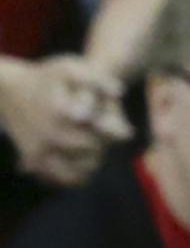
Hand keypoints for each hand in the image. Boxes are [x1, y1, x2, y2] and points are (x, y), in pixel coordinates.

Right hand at [0, 53, 130, 187]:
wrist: (8, 90)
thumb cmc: (45, 77)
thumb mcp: (70, 68)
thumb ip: (96, 80)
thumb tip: (120, 92)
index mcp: (62, 112)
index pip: (103, 132)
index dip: (112, 130)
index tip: (115, 126)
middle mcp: (50, 134)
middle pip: (93, 151)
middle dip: (102, 145)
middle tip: (101, 137)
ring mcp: (40, 149)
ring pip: (80, 172)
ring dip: (91, 164)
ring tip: (93, 150)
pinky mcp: (33, 159)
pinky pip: (62, 178)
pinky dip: (76, 175)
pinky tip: (81, 162)